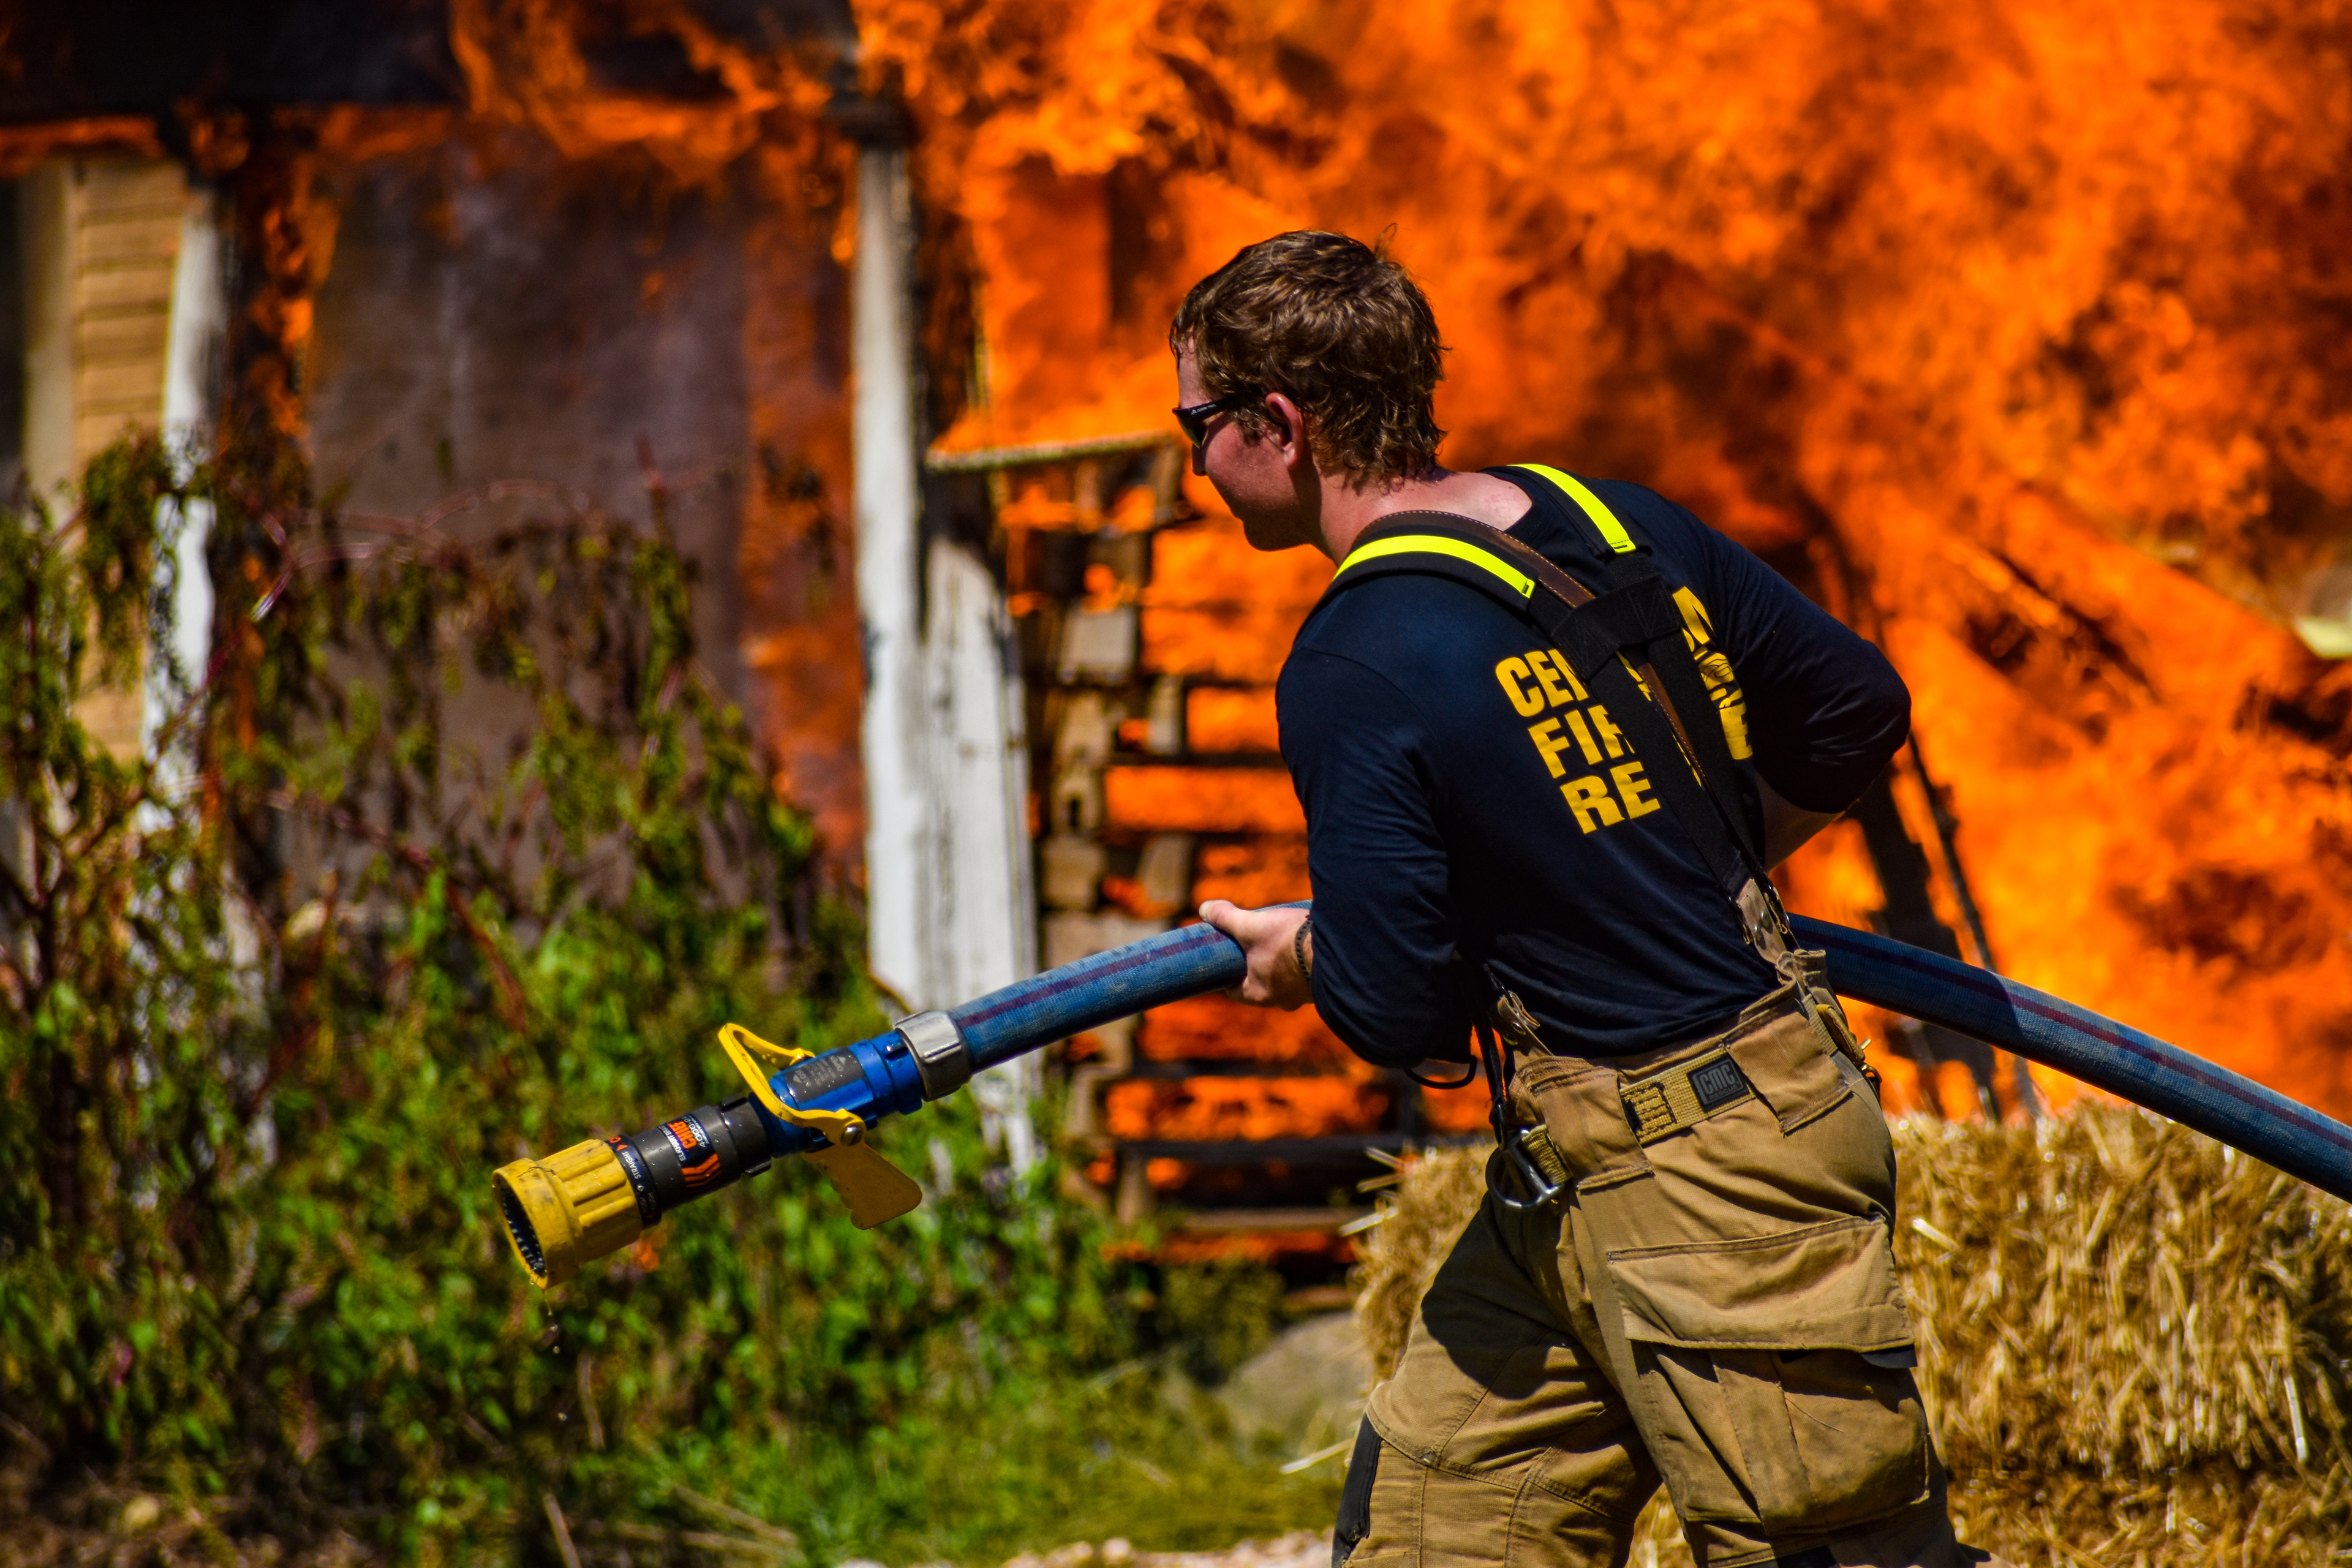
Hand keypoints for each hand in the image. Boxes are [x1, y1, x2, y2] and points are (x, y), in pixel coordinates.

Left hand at [1197, 900, 1312, 1009]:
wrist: (1340, 948)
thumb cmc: (1289, 942)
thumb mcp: (1252, 926)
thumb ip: (1227, 918)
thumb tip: (1204, 910)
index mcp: (1258, 993)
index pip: (1233, 990)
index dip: (1226, 974)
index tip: (1225, 957)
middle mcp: (1281, 1000)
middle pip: (1259, 983)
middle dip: (1255, 963)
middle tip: (1254, 942)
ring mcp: (1304, 994)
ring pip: (1285, 979)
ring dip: (1281, 962)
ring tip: (1281, 939)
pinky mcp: (1322, 984)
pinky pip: (1306, 974)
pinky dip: (1301, 961)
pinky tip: (1305, 944)